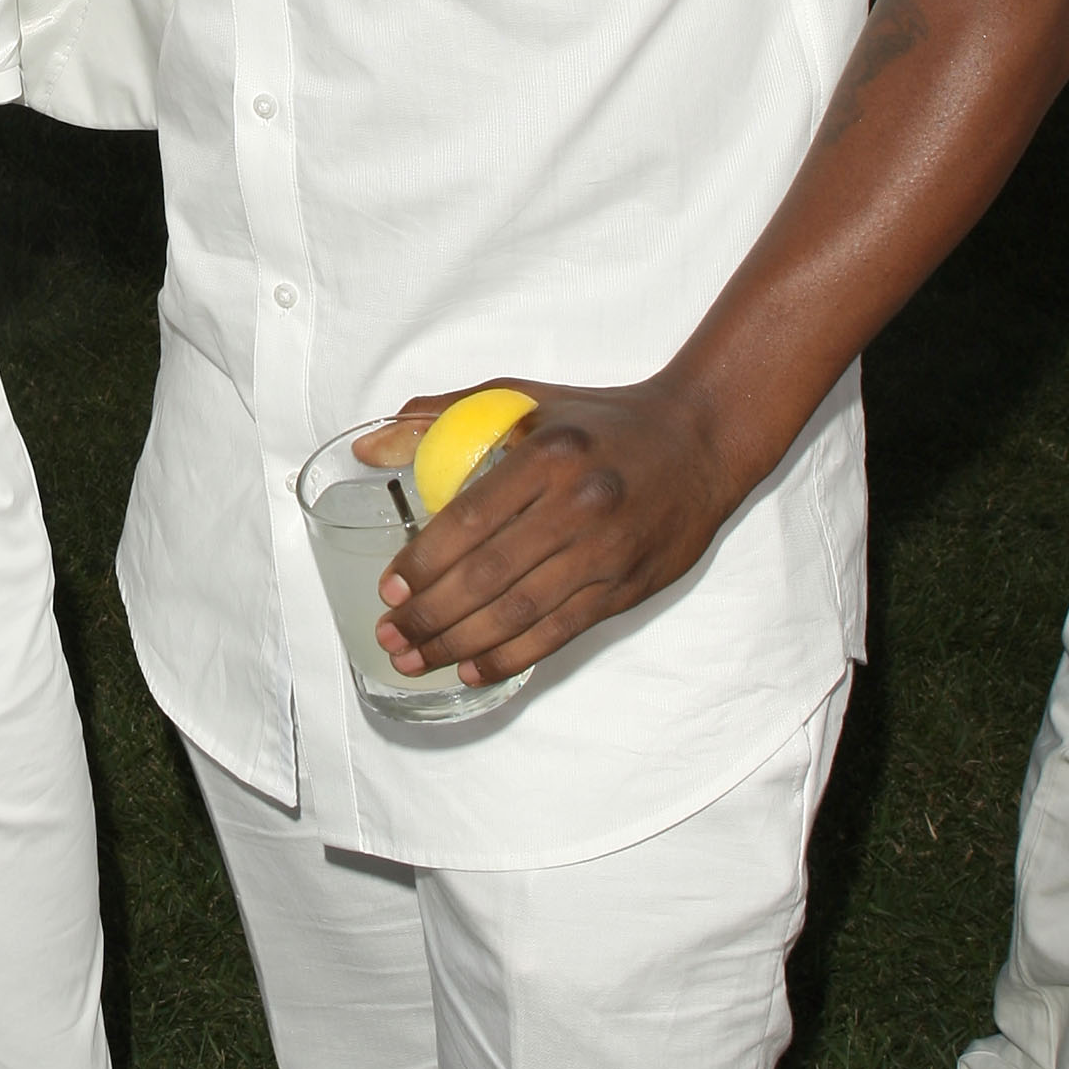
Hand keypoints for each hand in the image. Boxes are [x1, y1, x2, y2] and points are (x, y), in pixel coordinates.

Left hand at [352, 377, 742, 685]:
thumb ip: (443, 416)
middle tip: (390, 635)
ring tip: (414, 659)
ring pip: (520, 613)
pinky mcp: (626, 588)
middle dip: (429, 615)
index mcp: (546, 455)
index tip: (388, 587)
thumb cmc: (599, 421)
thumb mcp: (522, 399)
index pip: (469, 520)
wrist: (699, 440)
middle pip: (488, 575)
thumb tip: (369, 448)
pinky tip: (472, 668)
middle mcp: (577, 506)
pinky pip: (559, 632)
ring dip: (459, 645)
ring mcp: (606, 553)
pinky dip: (511, 657)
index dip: (424, 562)